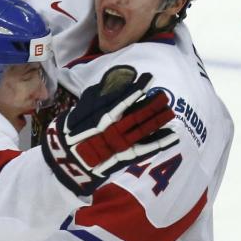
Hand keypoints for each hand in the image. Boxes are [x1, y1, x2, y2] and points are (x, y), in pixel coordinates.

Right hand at [41, 66, 178, 196]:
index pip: (121, 99)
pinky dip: (160, 143)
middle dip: (151, 105)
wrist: (66, 161)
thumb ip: (97, 96)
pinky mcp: (125, 157)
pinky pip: (146, 149)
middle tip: (164, 95)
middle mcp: (112, 129)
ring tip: (171, 112)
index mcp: (99, 116)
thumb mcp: (80, 111)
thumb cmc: (72, 133)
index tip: (148, 78)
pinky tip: (173, 136)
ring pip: (143, 130)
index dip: (136, 89)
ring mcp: (120, 144)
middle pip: (136, 115)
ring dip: (158, 120)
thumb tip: (114, 79)